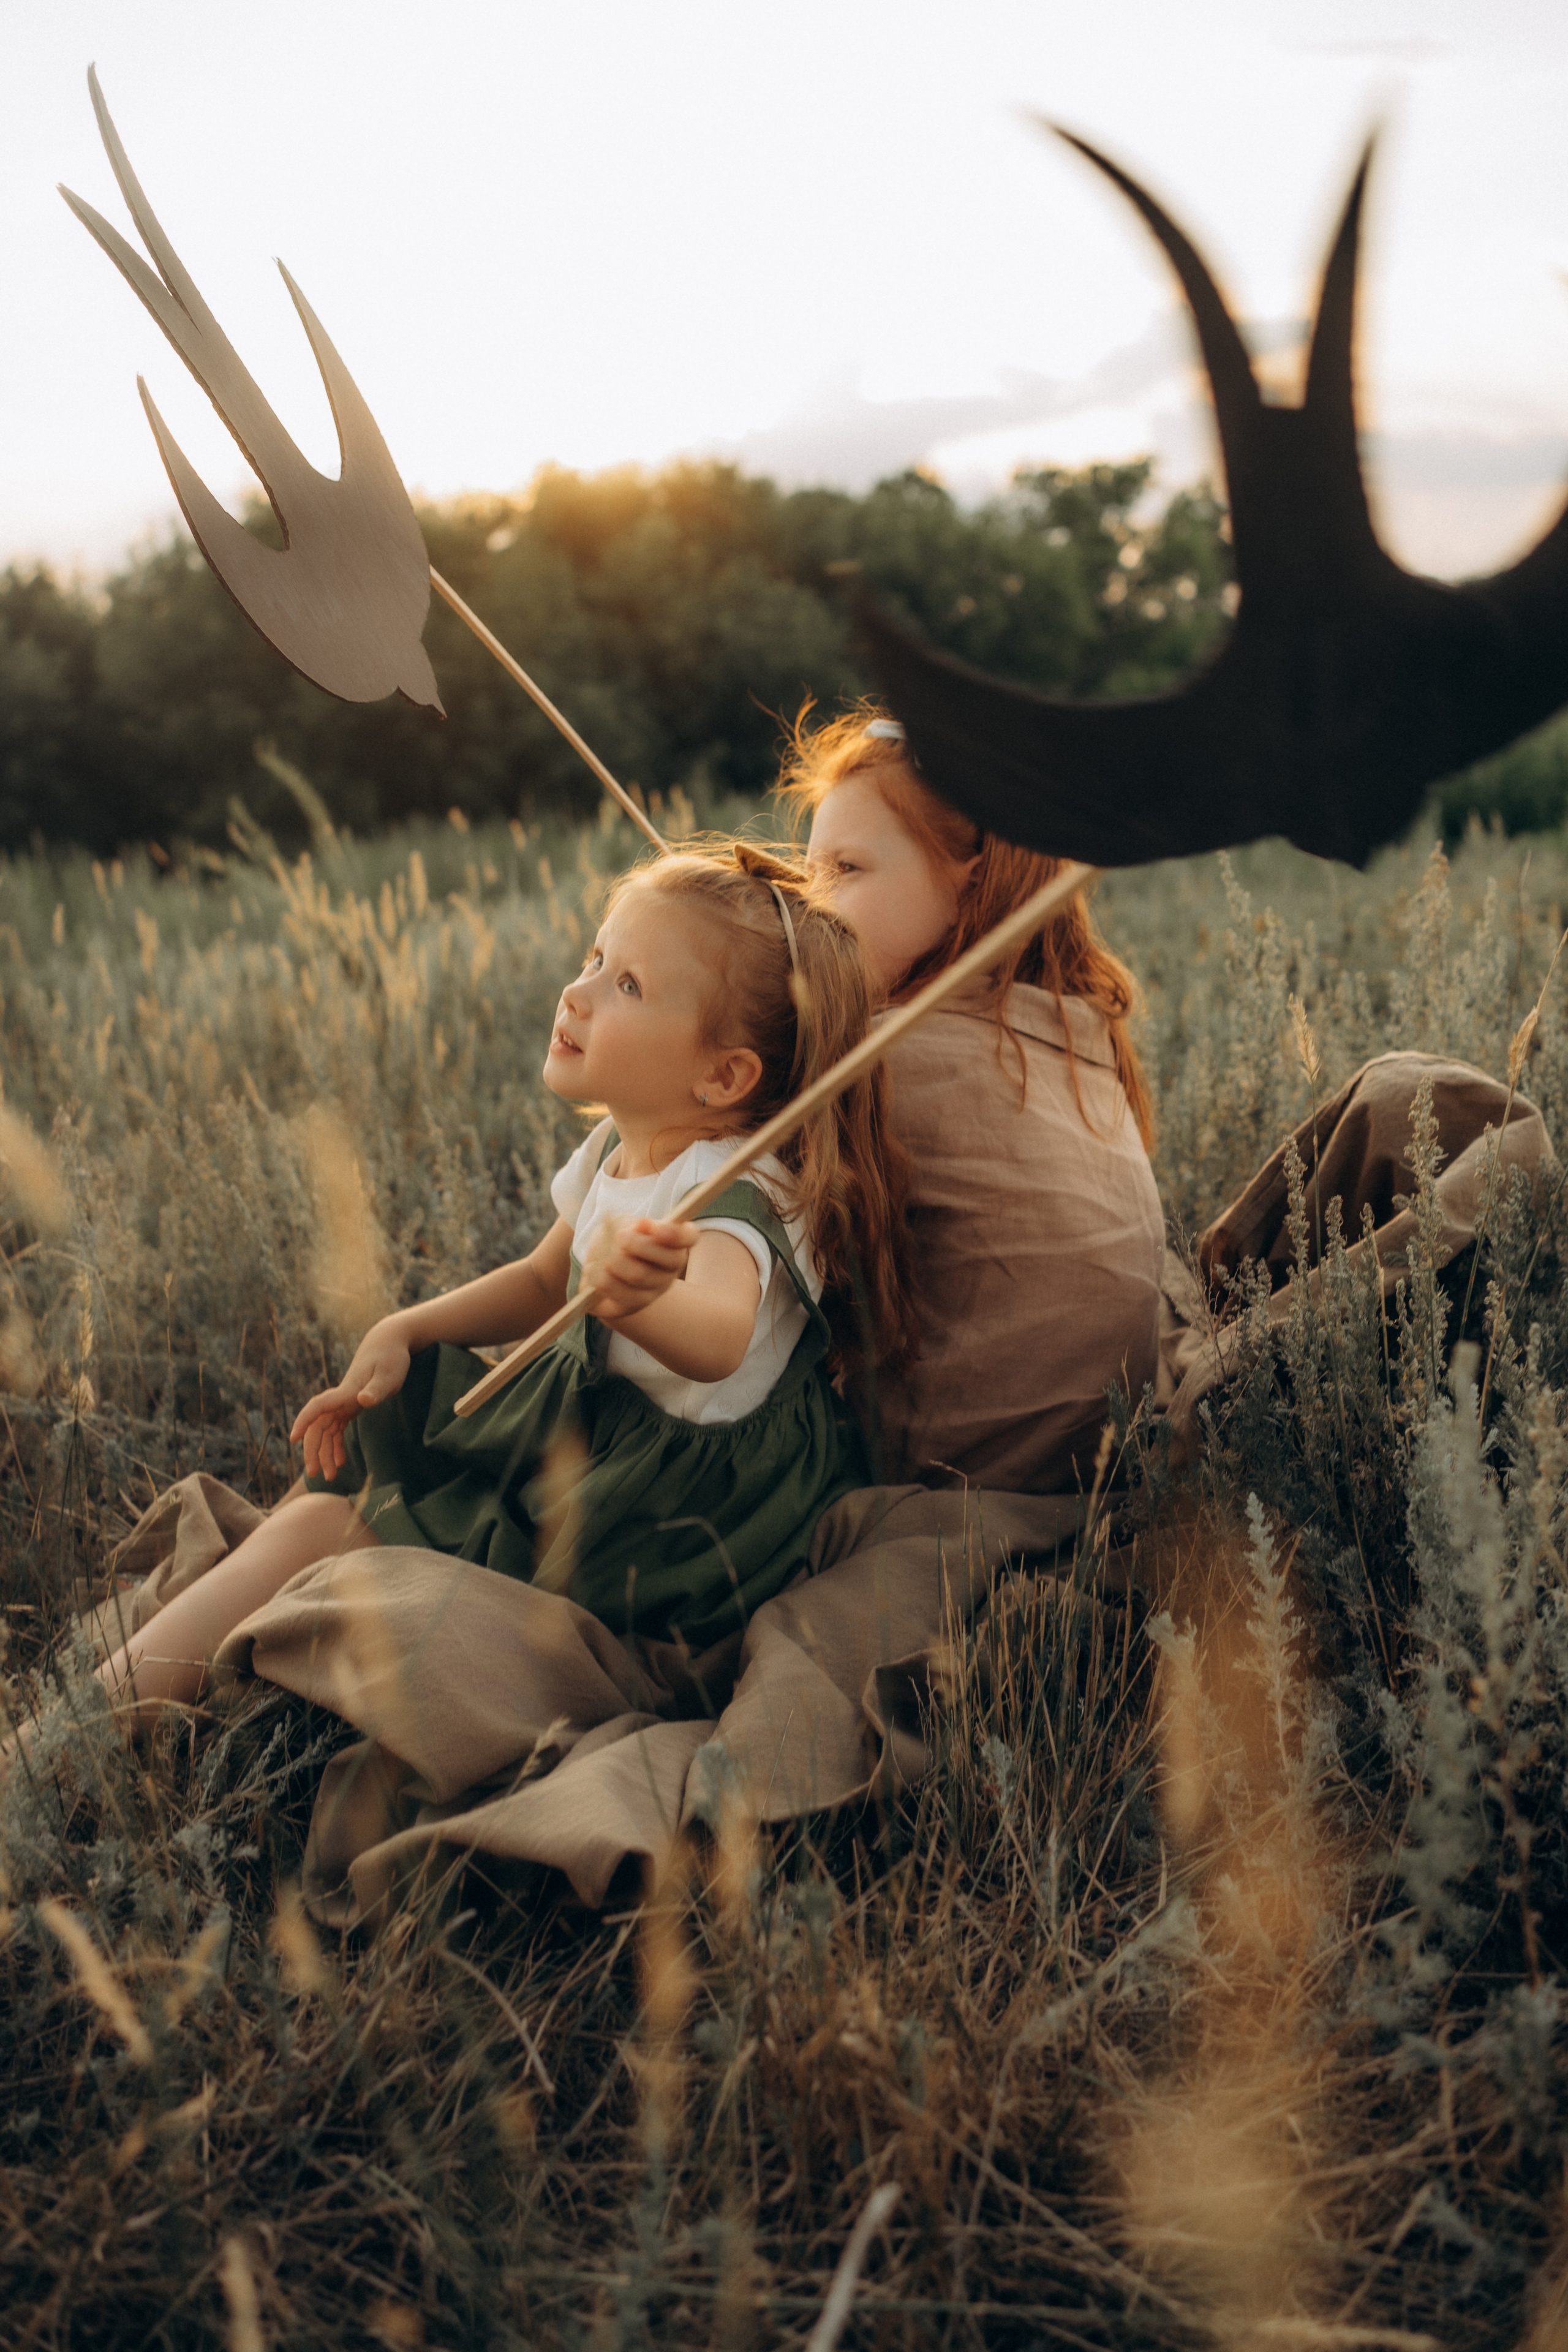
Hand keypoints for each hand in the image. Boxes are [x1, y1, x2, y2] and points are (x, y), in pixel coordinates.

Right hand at [290, 1315, 412, 1481]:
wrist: (388, 1342)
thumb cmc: (391, 1357)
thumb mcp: (389, 1374)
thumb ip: (376, 1390)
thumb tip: (361, 1401)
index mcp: (345, 1391)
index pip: (318, 1407)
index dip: (304, 1421)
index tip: (294, 1438)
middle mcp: (339, 1398)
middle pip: (317, 1425)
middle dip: (313, 1449)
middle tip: (315, 1474)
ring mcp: (343, 1403)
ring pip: (325, 1431)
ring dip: (324, 1452)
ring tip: (330, 1476)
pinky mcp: (350, 1406)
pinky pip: (336, 1429)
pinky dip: (335, 1445)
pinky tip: (340, 1461)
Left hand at [580, 1215, 699, 1323]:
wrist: (600, 1265)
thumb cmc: (618, 1240)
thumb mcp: (625, 1224)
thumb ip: (633, 1224)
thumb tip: (642, 1227)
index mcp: (673, 1244)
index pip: (688, 1237)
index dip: (675, 1233)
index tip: (655, 1227)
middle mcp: (668, 1271)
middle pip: (666, 1259)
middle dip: (639, 1244)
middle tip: (620, 1237)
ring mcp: (652, 1292)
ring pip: (640, 1276)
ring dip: (618, 1261)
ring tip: (606, 1258)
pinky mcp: (629, 1307)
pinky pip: (619, 1295)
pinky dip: (602, 1279)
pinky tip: (595, 1270)